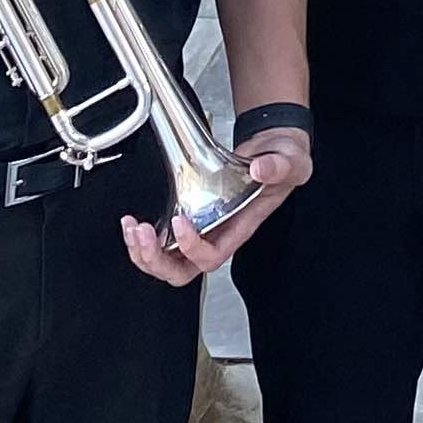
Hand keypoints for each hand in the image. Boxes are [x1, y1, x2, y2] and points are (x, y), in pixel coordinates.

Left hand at [120, 127, 311, 285]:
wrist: (275, 151)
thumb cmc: (283, 163)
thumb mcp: (291, 161)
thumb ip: (278, 166)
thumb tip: (260, 169)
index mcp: (239, 228)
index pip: (212, 256)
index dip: (192, 248)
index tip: (180, 222)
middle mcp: (218, 235)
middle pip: (182, 272)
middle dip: (157, 260)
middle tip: (143, 234)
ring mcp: (202, 230)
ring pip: (167, 263)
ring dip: (143, 253)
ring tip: (132, 229)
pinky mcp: (190, 218)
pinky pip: (161, 244)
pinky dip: (142, 239)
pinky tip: (132, 223)